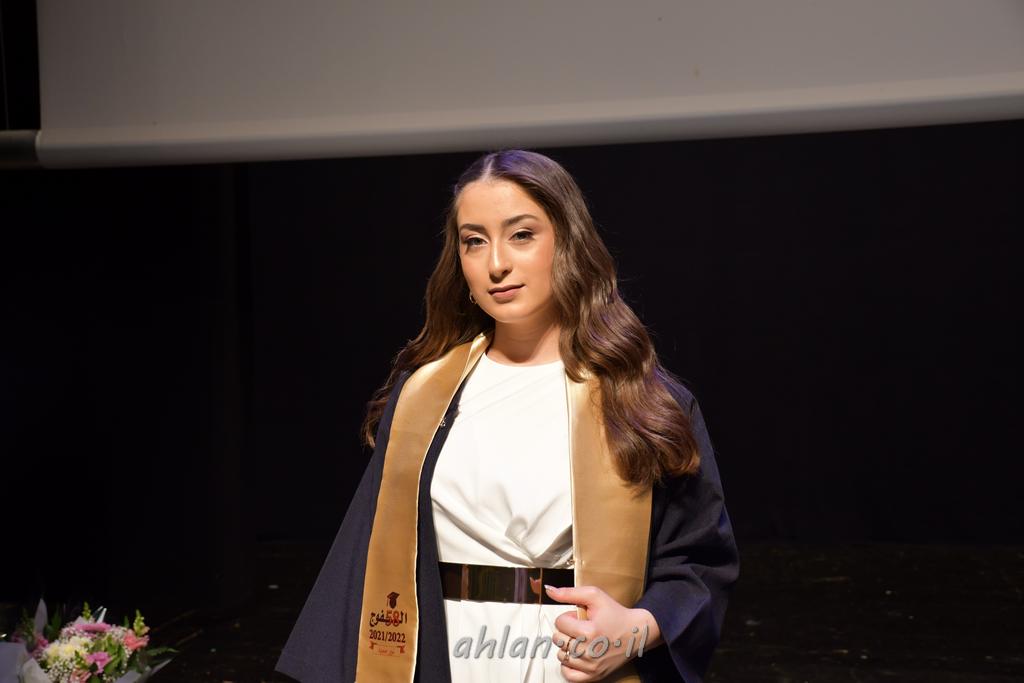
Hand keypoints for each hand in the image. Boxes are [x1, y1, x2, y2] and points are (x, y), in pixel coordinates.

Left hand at [545, 584, 662, 681]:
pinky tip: (577, 655)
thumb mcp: (594, 596)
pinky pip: (568, 674)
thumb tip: (549, 590)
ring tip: (581, 640)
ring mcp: (591, 666)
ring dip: (567, 647)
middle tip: (582, 628)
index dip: (568, 617)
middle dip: (567, 630)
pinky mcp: (594, 675)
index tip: (580, 617)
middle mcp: (589, 651)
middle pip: (558, 639)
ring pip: (561, 655)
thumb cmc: (616, 613)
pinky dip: (568, 665)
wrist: (636, 632)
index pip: (559, 623)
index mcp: (588, 631)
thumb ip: (569, 593)